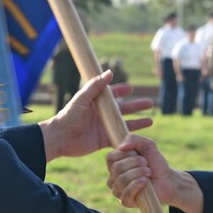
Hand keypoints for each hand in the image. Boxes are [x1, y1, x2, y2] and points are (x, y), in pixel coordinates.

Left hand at [39, 69, 153, 160]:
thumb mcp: (82, 98)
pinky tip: (141, 138)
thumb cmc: (69, 116)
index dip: (122, 91)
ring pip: (125, 124)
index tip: (131, 89)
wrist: (61, 138)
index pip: (112, 95)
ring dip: (138, 123)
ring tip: (151, 120)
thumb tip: (110, 72)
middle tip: (150, 103)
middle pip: (124, 109)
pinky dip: (130, 139)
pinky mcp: (104, 141)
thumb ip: (95, 86)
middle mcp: (102, 115)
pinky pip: (120, 139)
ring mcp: (104, 128)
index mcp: (97, 103)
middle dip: (137, 106)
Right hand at [106, 134, 188, 208]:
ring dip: (138, 173)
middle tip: (146, 165)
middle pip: (116, 168)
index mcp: (115, 163)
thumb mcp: (148, 145)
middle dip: (136, 164)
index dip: (126, 154)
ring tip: (148, 173)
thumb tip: (121, 147)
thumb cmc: (156, 163)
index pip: (110, 157)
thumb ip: (134, 139)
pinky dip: (136, 186)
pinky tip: (145, 182)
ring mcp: (118, 190)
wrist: (168, 179)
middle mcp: (113, 177)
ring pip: (121, 180)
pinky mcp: (125, 201)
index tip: (139, 154)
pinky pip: (125, 194)